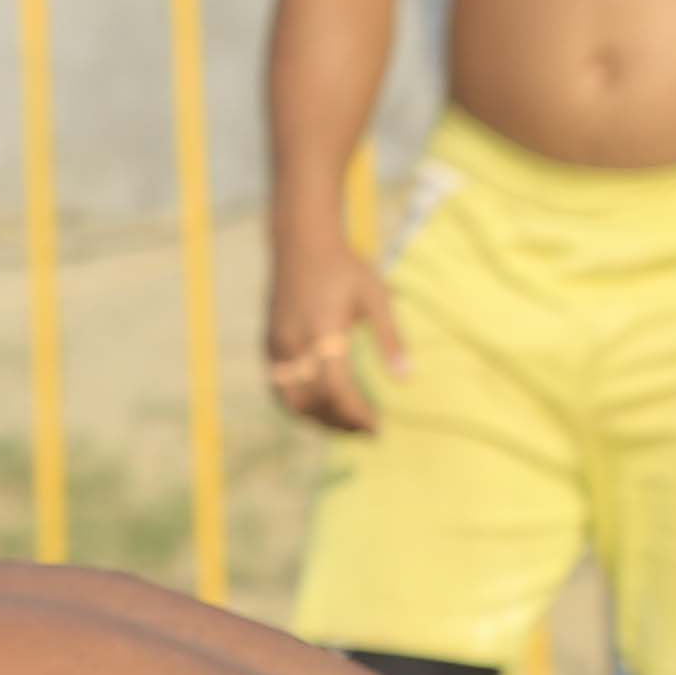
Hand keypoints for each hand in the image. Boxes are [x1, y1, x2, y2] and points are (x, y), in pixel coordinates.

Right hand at [262, 237, 405, 435]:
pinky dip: (300, 405)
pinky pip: (280, 387)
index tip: (376, 428)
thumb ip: (391, 339)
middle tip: (365, 432)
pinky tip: (321, 407)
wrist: (301, 243)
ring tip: (344, 425)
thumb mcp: (376, 298)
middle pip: (313, 402)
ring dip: (318, 419)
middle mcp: (295, 343)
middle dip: (339, 422)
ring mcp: (277, 346)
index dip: (356, 414)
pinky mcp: (269, 345)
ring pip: (291, 401)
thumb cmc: (345, 267)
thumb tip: (406, 379)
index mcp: (324, 332)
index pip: (337, 389)